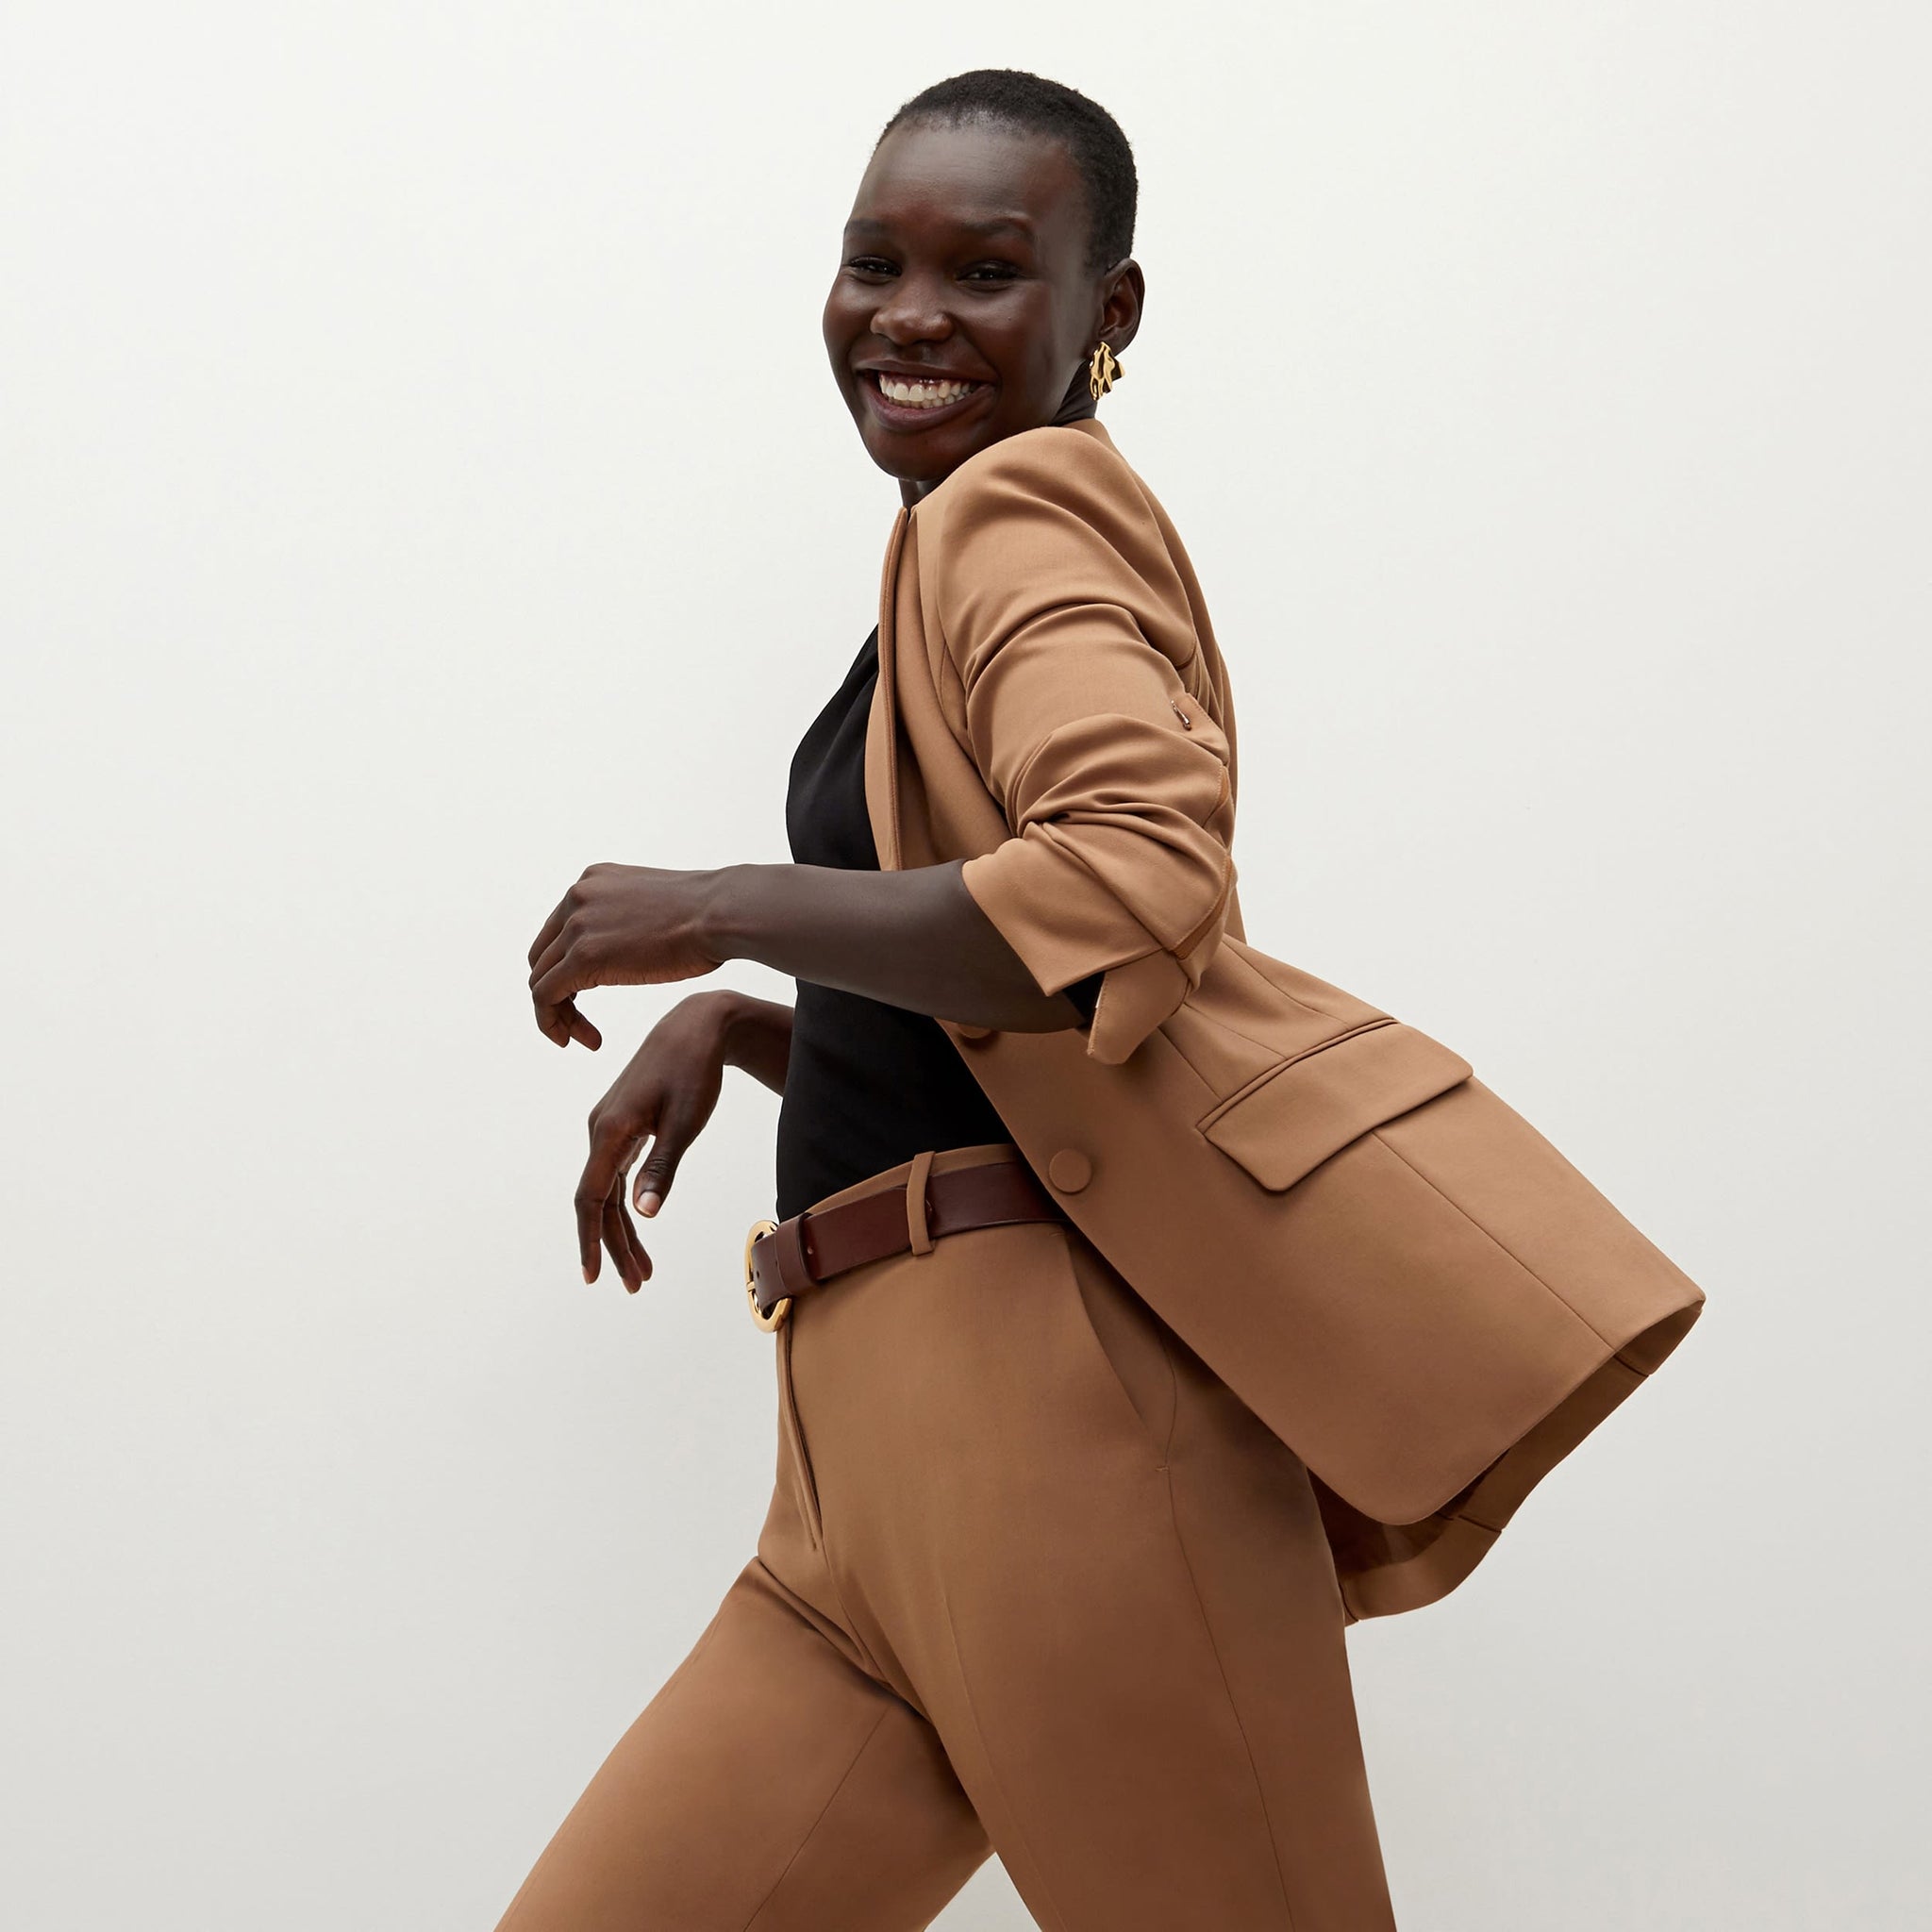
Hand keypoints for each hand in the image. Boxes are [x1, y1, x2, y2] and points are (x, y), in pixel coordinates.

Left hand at [527, 863, 720, 1048]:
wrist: (723, 913)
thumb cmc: (710, 916)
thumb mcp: (655, 907)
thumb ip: (632, 920)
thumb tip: (636, 943)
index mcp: (593, 882)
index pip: (558, 932)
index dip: (566, 969)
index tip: (588, 996)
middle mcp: (576, 897)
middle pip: (543, 956)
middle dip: (557, 993)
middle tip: (580, 1024)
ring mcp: (576, 925)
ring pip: (540, 979)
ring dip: (557, 1014)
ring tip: (582, 1039)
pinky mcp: (582, 956)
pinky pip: (544, 997)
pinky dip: (552, 1023)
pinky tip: (577, 1041)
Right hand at [575, 994, 736, 1291]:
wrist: (695, 1027)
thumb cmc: (693, 1071)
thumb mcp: (685, 1121)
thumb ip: (663, 1167)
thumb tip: (645, 1214)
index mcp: (609, 1131)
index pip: (590, 1198)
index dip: (589, 1239)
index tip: (593, 1275)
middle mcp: (601, 1131)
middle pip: (599, 1202)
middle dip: (614, 1246)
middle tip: (635, 1285)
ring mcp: (610, 1129)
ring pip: (609, 1192)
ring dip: (624, 1231)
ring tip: (643, 1271)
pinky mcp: (624, 1127)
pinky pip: (619, 1176)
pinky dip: (629, 1204)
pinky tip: (640, 1225)